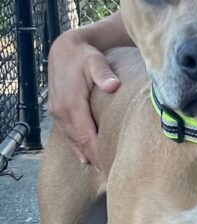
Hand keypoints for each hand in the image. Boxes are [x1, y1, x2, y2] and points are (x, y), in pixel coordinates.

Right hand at [48, 31, 120, 163]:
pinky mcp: (56, 112)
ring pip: (73, 141)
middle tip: (112, 173)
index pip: (87, 136)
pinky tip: (86, 159)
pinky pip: (67, 135)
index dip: (99, 153)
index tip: (112, 166)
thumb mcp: (96, 61)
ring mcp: (57, 113)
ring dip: (86, 155)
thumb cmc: (85, 55)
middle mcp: (61, 112)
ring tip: (103, 170)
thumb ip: (104, 73)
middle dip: (96, 158)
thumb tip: (113, 85)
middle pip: (80, 143)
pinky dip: (77, 147)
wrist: (64, 49)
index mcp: (72, 104)